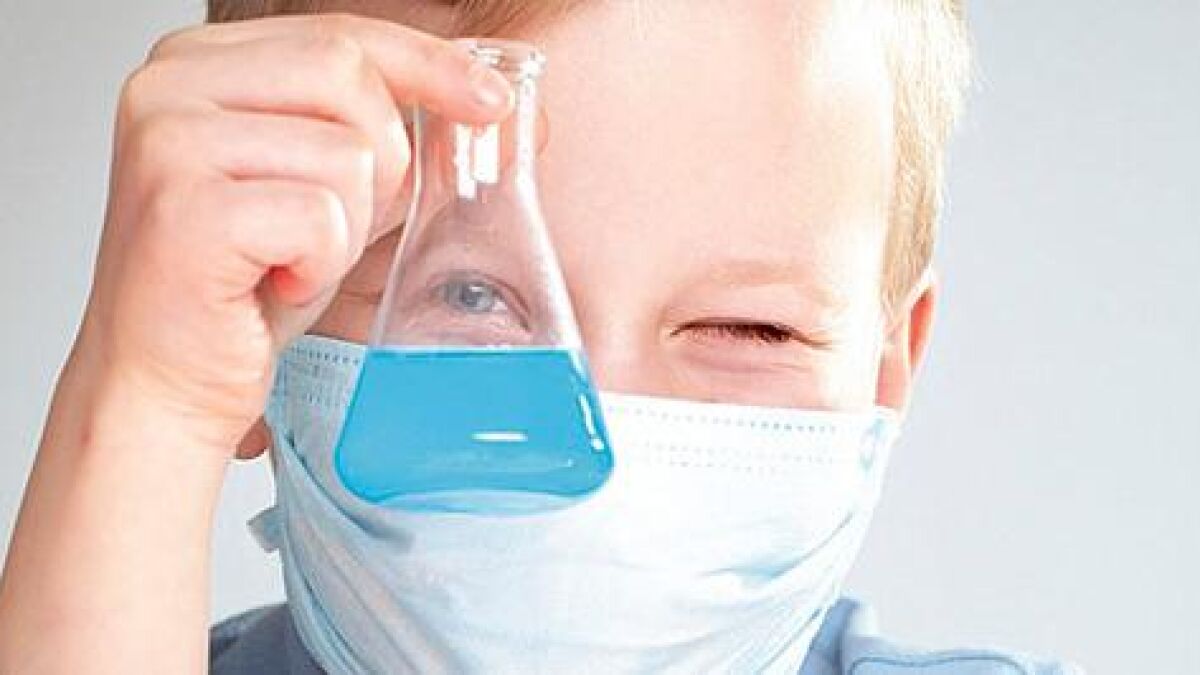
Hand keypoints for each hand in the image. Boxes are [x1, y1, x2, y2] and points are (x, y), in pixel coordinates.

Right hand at [82, 13, 513, 450]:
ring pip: (347, 153)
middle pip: (348, 76)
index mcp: (196, 64)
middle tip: (338, 224)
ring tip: (291, 259)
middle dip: (382, 162)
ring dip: (347, 226)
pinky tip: (274, 284)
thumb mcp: (325, 190)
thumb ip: (383, 137)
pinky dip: (320, 265)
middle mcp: (168, 87)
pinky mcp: (187, 209)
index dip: (428, 64)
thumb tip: (483, 105)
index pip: (339, 34)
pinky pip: (321, 217)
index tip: (489, 99)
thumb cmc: (241, 289)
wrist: (167, 381)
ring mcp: (169, 143)